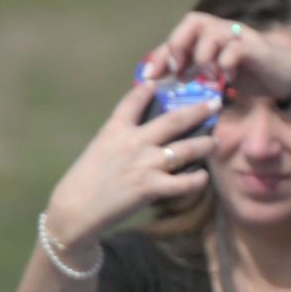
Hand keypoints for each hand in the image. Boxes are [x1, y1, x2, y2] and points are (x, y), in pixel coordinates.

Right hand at [45, 82, 217, 247]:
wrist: (75, 209)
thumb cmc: (85, 182)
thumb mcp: (99, 149)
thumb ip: (119, 138)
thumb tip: (140, 135)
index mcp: (115, 129)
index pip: (133, 101)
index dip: (147, 90)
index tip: (158, 82)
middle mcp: (133, 141)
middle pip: (174, 120)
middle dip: (198, 110)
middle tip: (215, 104)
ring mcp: (145, 164)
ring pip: (187, 149)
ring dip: (205, 145)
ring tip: (215, 142)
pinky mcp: (152, 187)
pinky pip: (185, 182)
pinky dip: (198, 180)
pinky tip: (203, 177)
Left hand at [143, 12, 290, 99]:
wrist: (288, 80)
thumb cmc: (252, 79)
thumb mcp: (220, 81)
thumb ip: (200, 82)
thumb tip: (173, 98)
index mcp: (211, 37)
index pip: (179, 37)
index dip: (161, 54)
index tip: (150, 75)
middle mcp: (224, 30)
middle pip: (193, 22)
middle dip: (180, 46)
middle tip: (179, 71)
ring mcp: (240, 37)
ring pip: (212, 32)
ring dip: (203, 56)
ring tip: (207, 77)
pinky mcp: (256, 48)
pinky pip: (236, 48)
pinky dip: (227, 63)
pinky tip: (227, 79)